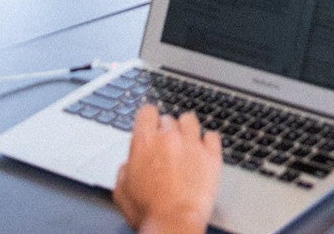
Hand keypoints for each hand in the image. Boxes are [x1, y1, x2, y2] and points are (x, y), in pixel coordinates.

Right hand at [114, 107, 220, 233]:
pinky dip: (207, 141)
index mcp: (144, 142)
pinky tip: (203, 151)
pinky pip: (212, 135)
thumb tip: (130, 163)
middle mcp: (169, 137)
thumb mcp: (121, 190)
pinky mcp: (212, 155)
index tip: (151, 124)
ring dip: (186, 130)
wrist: (173, 224)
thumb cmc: (148, 212)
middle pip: (168, 118)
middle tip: (166, 148)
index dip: (148, 118)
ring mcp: (192, 144)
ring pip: (190, 120)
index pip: (147, 111)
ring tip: (185, 145)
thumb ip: (125, 168)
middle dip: (166, 131)